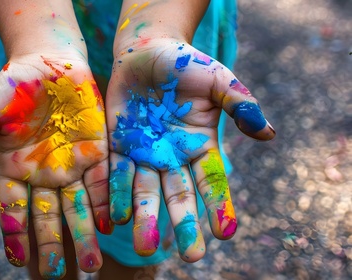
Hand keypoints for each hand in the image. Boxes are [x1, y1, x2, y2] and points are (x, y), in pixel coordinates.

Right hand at [0, 54, 110, 277]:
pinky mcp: (97, 152)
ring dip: (84, 235)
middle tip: (62, 274)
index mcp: (14, 169)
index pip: (14, 210)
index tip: (19, 262)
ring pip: (78, 207)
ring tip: (91, 265)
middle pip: (49, 217)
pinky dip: (104, 204)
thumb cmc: (13, 84)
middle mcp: (44, 174)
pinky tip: (107, 225)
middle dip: (53, 245)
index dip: (15, 235)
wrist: (51, 60)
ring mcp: (72, 165)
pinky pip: (102, 182)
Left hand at [106, 39, 274, 261]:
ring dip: (145, 219)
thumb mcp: (218, 80)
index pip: (212, 182)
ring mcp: (144, 155)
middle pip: (178, 196)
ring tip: (146, 248)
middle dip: (184, 225)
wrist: (146, 52)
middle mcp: (172, 158)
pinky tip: (114, 218)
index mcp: (200, 146)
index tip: (226, 233)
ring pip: (144, 192)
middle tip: (191, 256)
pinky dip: (115, 196)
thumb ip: (240, 104)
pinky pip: (116, 175)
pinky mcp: (118, 147)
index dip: (220, 206)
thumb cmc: (187, 65)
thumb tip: (268, 133)